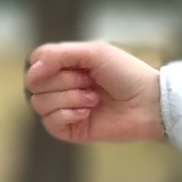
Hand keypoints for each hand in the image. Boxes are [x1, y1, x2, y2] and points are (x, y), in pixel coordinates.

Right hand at [26, 42, 164, 143]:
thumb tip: (31, 72)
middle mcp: (62, 87)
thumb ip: (57, 55)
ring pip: (39, 103)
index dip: (46, 65)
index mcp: (66, 66)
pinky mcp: (71, 129)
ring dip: (70, 98)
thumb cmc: (127, 74)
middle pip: (34, 84)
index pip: (34, 63)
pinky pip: (49, 123)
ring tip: (95, 99)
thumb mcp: (93, 52)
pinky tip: (87, 113)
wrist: (150, 103)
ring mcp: (65, 109)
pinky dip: (68, 114)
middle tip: (92, 83)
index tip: (74, 66)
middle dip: (65, 81)